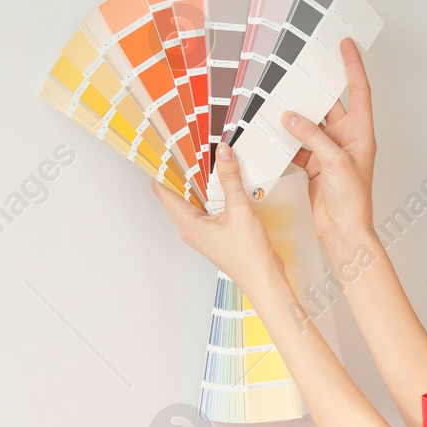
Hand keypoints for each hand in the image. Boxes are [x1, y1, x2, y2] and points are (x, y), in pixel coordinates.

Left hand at [150, 142, 286, 296]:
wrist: (263, 278)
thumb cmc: (248, 253)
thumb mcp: (240, 209)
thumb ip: (230, 179)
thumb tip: (223, 153)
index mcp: (188, 223)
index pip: (163, 191)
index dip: (163, 170)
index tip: (167, 150)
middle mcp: (190, 227)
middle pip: (179, 193)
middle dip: (186, 171)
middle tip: (193, 148)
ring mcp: (203, 231)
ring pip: (196, 199)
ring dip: (203, 182)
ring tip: (211, 159)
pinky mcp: (215, 233)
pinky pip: (209, 207)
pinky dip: (215, 193)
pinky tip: (227, 182)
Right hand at [283, 37, 375, 244]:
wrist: (343, 231)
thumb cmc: (352, 201)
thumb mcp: (334, 162)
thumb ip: (313, 136)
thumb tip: (291, 117)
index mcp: (361, 133)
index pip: (358, 90)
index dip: (352, 66)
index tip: (345, 44)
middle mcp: (346, 139)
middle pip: (328, 106)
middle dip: (313, 90)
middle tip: (297, 70)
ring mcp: (328, 152)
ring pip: (308, 126)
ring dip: (293, 118)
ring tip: (276, 101)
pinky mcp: (314, 165)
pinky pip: (296, 146)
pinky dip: (284, 141)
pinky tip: (271, 134)